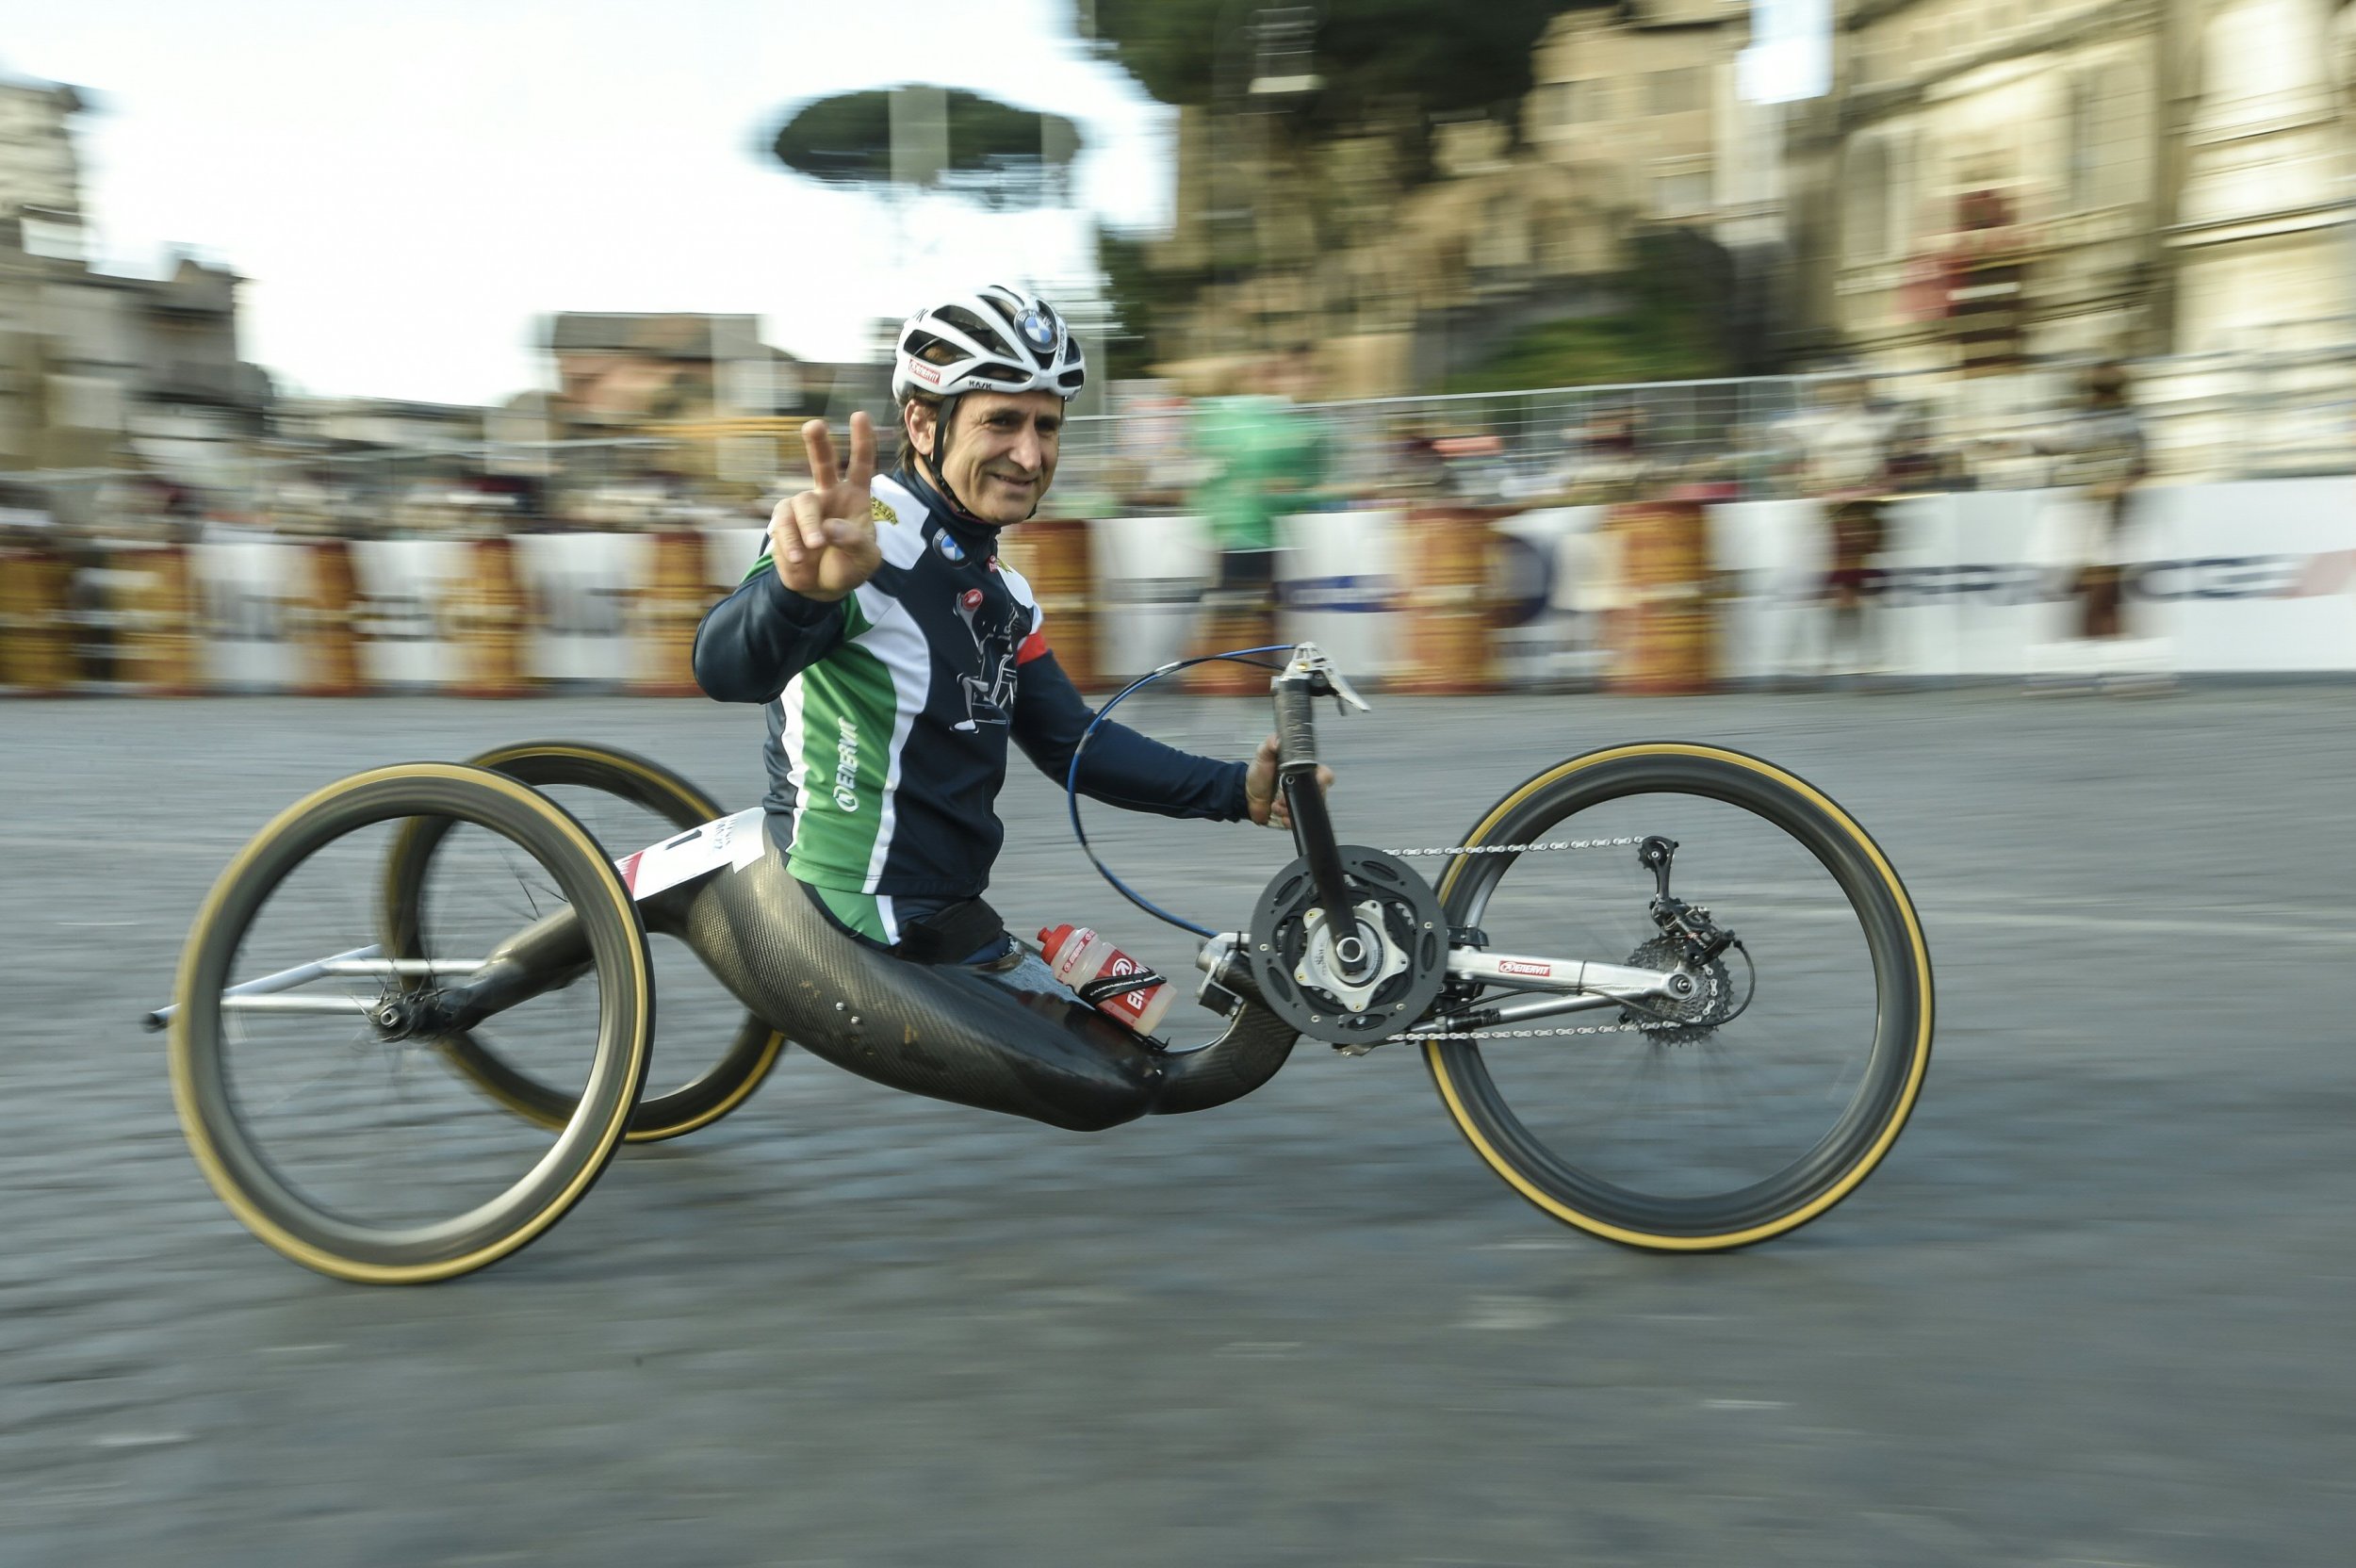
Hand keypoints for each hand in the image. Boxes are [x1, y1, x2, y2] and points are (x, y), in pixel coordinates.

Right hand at [771, 413, 881, 601]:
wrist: (821, 588)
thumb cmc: (849, 567)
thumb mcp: (866, 560)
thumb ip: (855, 542)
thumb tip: (829, 527)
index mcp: (855, 498)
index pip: (860, 465)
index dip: (861, 441)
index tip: (859, 416)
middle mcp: (829, 495)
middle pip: (822, 463)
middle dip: (817, 443)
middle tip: (813, 426)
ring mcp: (805, 508)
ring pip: (801, 502)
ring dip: (808, 525)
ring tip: (815, 547)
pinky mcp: (784, 522)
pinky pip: (783, 524)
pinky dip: (791, 543)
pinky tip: (799, 558)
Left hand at [1245, 733, 1333, 829]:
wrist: (1246, 795)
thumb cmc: (1258, 774)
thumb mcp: (1263, 755)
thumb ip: (1270, 744)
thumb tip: (1278, 740)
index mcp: (1304, 770)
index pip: (1325, 775)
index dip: (1322, 780)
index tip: (1310, 783)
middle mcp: (1306, 786)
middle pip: (1318, 795)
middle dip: (1301, 797)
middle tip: (1283, 796)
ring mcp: (1301, 801)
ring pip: (1308, 809)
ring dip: (1291, 809)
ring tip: (1277, 805)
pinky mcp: (1295, 815)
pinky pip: (1300, 820)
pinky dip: (1289, 820)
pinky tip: (1279, 814)